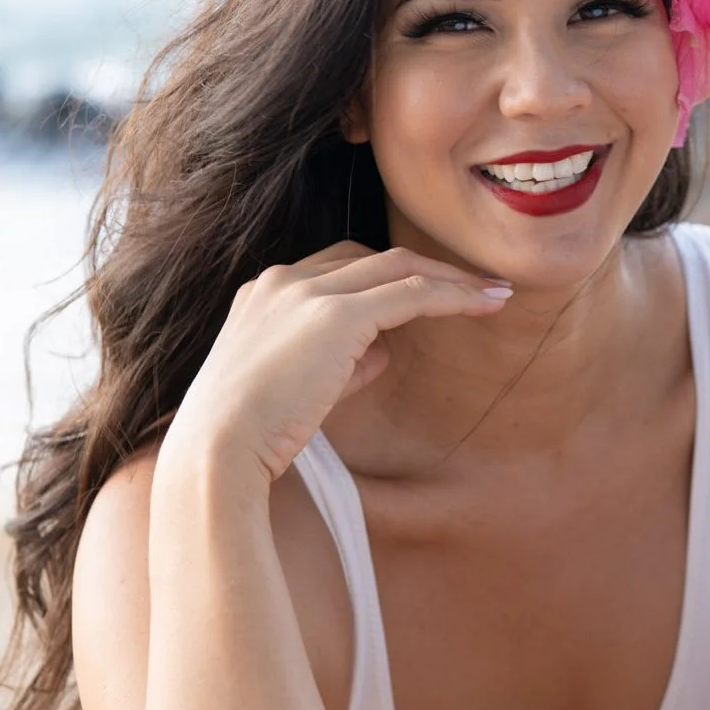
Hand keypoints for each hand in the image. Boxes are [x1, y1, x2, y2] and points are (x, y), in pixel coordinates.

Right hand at [165, 241, 512, 484]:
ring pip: (399, 267)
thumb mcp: (295, 389)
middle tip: (475, 284)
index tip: (427, 291)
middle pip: (372, 257)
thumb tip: (382, 353)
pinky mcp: (334, 316)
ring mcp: (307, 293)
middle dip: (428, 268)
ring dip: (451, 278)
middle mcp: (284, 280)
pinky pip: (410, 294)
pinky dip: (452, 296)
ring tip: (494, 292)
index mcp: (263, 293)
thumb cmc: (247, 436)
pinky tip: (485, 305)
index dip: (388, 277)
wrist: (215, 452)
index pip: (338, 267)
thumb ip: (339, 364)